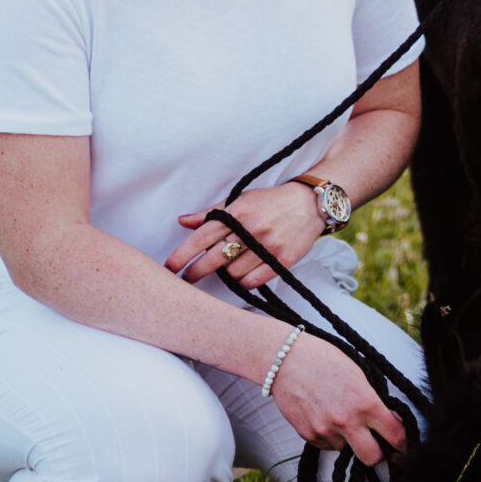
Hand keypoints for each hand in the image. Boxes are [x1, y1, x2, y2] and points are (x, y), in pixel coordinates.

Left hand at [166, 183, 321, 290]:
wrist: (310, 204)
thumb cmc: (271, 202)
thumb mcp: (241, 200)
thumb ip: (211, 213)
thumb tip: (182, 221)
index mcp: (238, 212)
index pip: (203, 236)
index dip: (183, 254)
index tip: (170, 267)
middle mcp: (252, 229)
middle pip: (214, 258)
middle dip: (195, 272)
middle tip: (186, 279)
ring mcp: (268, 246)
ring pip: (233, 272)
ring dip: (225, 274)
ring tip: (227, 266)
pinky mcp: (282, 260)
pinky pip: (253, 280)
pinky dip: (243, 281)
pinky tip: (242, 274)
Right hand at [271, 335, 407, 465]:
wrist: (286, 360)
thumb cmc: (324, 360)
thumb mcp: (359, 374)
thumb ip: (374, 400)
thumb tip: (388, 419)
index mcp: (365, 402)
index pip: (394, 434)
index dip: (403, 442)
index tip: (403, 445)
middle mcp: (347, 421)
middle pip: (372, 458)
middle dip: (377, 454)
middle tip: (377, 444)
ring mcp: (326, 431)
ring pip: (347, 450)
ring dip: (349, 440)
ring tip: (340, 417)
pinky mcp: (308, 436)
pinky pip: (327, 446)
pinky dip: (330, 437)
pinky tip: (325, 416)